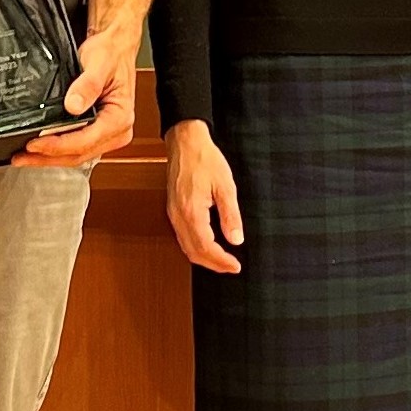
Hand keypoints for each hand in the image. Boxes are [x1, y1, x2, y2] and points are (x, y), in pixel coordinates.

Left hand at [17, 17, 139, 165]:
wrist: (115, 47)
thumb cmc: (111, 53)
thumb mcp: (99, 63)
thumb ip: (88, 85)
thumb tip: (73, 106)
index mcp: (120, 117)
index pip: (86, 140)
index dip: (58, 145)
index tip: (36, 143)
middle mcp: (116, 130)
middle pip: (79, 154)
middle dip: (49, 157)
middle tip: (22, 156)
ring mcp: (106, 134)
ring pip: (76, 155)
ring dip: (50, 158)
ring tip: (24, 157)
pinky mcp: (96, 132)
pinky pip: (76, 148)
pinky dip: (57, 151)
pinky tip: (40, 150)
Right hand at [165, 118, 244, 272]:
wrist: (185, 142)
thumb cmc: (205, 159)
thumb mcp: (225, 186)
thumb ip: (230, 215)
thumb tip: (236, 239)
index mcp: (191, 212)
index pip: (206, 247)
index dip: (221, 261)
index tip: (236, 266)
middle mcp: (178, 216)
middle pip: (193, 252)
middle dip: (213, 264)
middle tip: (231, 268)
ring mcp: (173, 214)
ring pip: (186, 247)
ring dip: (204, 258)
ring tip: (222, 260)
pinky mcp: (173, 209)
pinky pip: (182, 236)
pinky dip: (195, 247)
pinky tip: (208, 245)